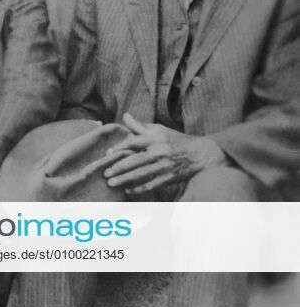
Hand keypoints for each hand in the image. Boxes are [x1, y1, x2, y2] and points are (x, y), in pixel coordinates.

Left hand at [102, 112, 225, 193]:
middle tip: (105, 173)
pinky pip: (151, 185)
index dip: (120, 148)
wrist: (201, 154)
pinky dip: (138, 189)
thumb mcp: (160, 130)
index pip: (134, 142)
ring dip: (124, 180)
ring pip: (141, 174)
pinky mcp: (169, 178)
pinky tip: (128, 190)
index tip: (108, 154)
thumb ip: (141, 126)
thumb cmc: (176, 141)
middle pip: (135, 160)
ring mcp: (165, 166)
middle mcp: (160, 151)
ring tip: (111, 183)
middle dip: (118, 167)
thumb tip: (126, 116)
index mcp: (156, 138)